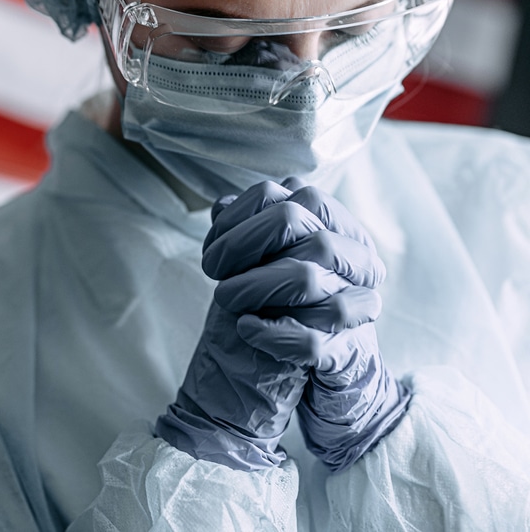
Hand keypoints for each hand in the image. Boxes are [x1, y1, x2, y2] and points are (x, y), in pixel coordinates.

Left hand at [156, 180, 380, 469]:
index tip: (214, 242)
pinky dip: (272, 333)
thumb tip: (222, 207)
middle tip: (212, 270)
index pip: (299, 194)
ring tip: (224, 298)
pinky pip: (313, 339)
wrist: (322, 378)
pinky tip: (246, 329)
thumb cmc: (289, 308)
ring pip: (307, 277)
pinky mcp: (348, 353)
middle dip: (242, 243)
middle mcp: (358, 260)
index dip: (245, 213)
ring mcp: (358, 306)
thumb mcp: (268, 261)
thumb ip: (250, 230)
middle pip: (300, 225)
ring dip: (253, 286)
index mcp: (341, 228)